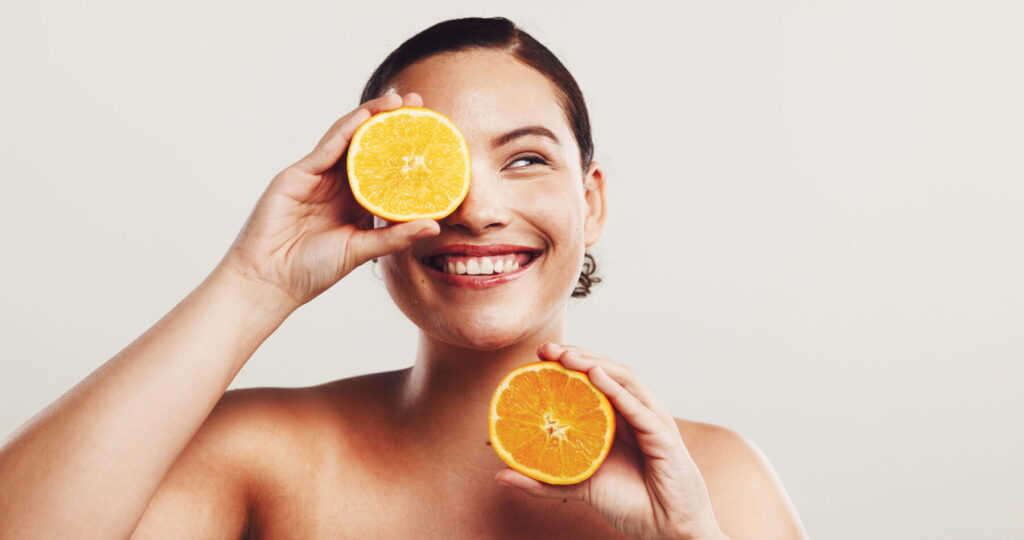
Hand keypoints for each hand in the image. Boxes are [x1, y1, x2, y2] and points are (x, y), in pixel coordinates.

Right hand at [217, 92, 439, 312]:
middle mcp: (338, 186)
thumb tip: (435, 226)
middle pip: (368, 146)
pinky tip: (365, 115)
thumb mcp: (361, 250)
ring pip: (347, 139)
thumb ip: (395, 237)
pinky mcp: (298, 175)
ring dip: (371, 117)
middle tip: (418, 104)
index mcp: (356, 203)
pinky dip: (345, 129)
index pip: (385, 169)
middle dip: (392, 124)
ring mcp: (317, 177)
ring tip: (397, 102)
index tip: (432, 134)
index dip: (405, 150)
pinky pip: (326, 147)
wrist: (270, 280)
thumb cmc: (313, 270)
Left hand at [493, 343, 726, 539]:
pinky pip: (640, 410)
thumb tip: (500, 475)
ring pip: (624, 381)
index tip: (537, 355)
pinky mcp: (665, 438)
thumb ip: (543, 479)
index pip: (592, 380)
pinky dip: (618, 391)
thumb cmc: (631, 504)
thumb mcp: (578, 487)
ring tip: (567, 357)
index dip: (568, 364)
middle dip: (577, 356)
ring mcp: (652, 421)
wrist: (667, 530)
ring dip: (595, 365)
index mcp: (617, 418)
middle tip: (546, 349)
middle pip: (606, 373)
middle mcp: (635, 412)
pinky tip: (597, 377)